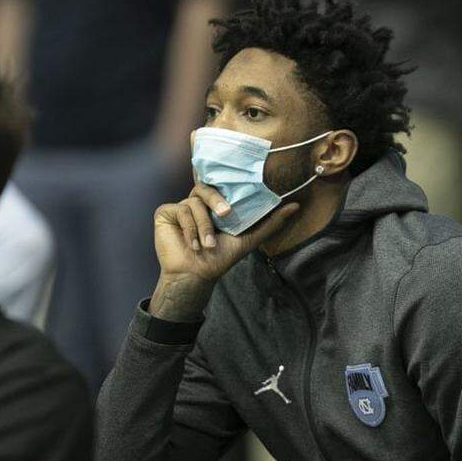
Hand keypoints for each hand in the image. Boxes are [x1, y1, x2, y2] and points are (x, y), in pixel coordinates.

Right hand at [148, 184, 298, 320]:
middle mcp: (198, 202)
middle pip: (206, 187)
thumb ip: (271, 222)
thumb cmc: (220, 259)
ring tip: (207, 245)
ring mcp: (181, 206)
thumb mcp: (249, 238)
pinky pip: (180, 210)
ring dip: (204, 226)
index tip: (236, 195)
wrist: (196, 274)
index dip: (227, 185)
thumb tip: (296, 206)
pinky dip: (189, 228)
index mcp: (215, 205)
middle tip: (225, 215)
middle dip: (216, 200)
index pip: (221, 185)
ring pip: (194, 202)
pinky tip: (193, 245)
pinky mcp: (166, 213)